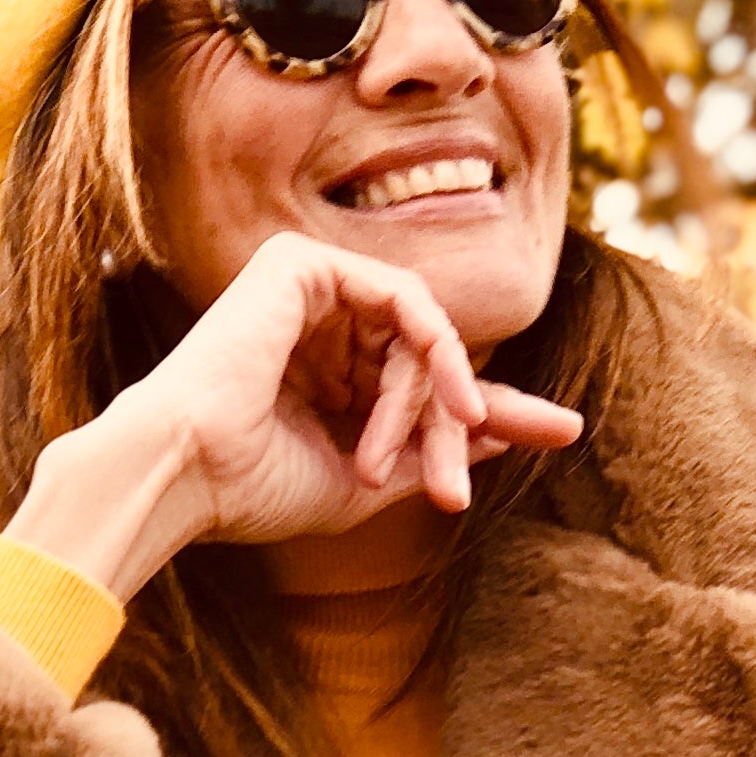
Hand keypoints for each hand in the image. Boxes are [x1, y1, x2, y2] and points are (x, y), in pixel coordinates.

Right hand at [4, 233, 582, 600]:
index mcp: (326, 371)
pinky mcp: (304, 263)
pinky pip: (406, 301)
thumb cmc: (255, 489)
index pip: (426, 379)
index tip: (568, 430)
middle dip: (458, 423)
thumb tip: (503, 429)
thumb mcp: (368, 480)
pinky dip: (432, 353)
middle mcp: (320, 322)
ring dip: (432, 404)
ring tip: (409, 465)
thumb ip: (434, 448)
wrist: (188, 473)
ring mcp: (312, 286)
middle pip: (433, 358)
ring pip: (423, 334)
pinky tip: (442, 399)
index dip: (496, 409)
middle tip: (451, 492)